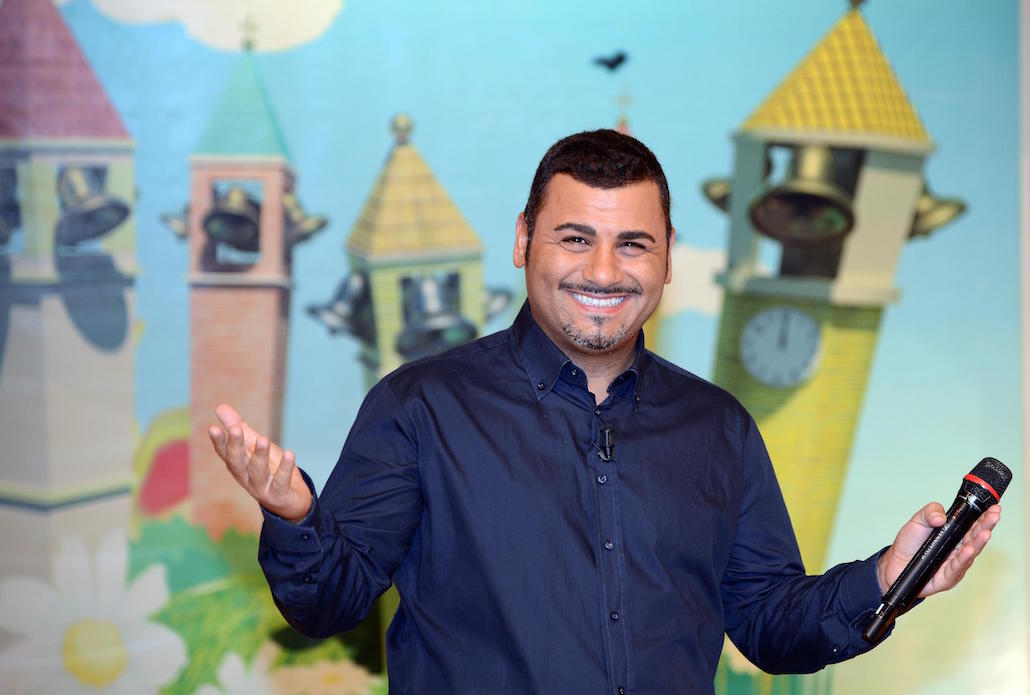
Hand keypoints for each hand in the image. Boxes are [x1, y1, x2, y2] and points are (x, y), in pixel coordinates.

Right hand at [208, 404, 312, 522]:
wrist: (291, 501)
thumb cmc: (271, 470)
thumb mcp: (256, 446)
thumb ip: (239, 428)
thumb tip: (220, 407)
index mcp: (239, 466)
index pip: (225, 454)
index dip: (219, 442)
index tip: (213, 428)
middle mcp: (246, 478)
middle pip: (237, 463)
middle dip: (236, 446)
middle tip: (236, 429)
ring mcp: (262, 489)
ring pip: (258, 472)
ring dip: (260, 456)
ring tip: (263, 439)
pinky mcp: (279, 495)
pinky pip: (281, 482)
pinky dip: (285, 468)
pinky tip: (289, 454)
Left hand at [876, 501, 1001, 596]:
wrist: (894, 564)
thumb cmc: (909, 544)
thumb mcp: (917, 521)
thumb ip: (929, 512)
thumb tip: (941, 516)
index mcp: (954, 535)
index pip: (972, 524)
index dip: (984, 517)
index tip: (994, 508)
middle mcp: (958, 549)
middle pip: (975, 536)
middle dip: (986, 525)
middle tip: (995, 515)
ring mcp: (955, 563)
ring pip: (970, 552)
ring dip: (979, 542)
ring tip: (985, 532)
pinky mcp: (947, 577)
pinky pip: (956, 567)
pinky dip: (963, 558)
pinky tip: (969, 550)